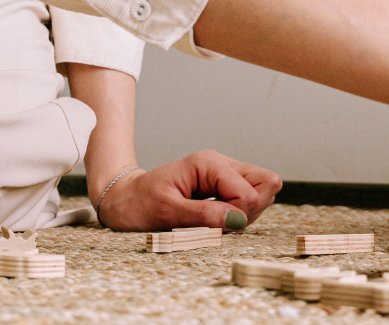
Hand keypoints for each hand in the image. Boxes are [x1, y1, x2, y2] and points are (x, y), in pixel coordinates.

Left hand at [92, 150, 281, 231]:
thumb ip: (204, 216)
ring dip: (243, 215)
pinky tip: (215, 218)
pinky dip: (237, 215)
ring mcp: (224, 174)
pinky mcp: (224, 186)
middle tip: (217, 222)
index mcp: (208, 163)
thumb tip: (238, 220)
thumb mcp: (166, 212)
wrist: (123, 199)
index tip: (212, 226)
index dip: (237, 216)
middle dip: (248, 212)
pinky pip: (248, 200)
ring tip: (212, 220)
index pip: (249, 193)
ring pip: (261, 192)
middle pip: (265, 185)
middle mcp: (221, 164)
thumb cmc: (139, 203)